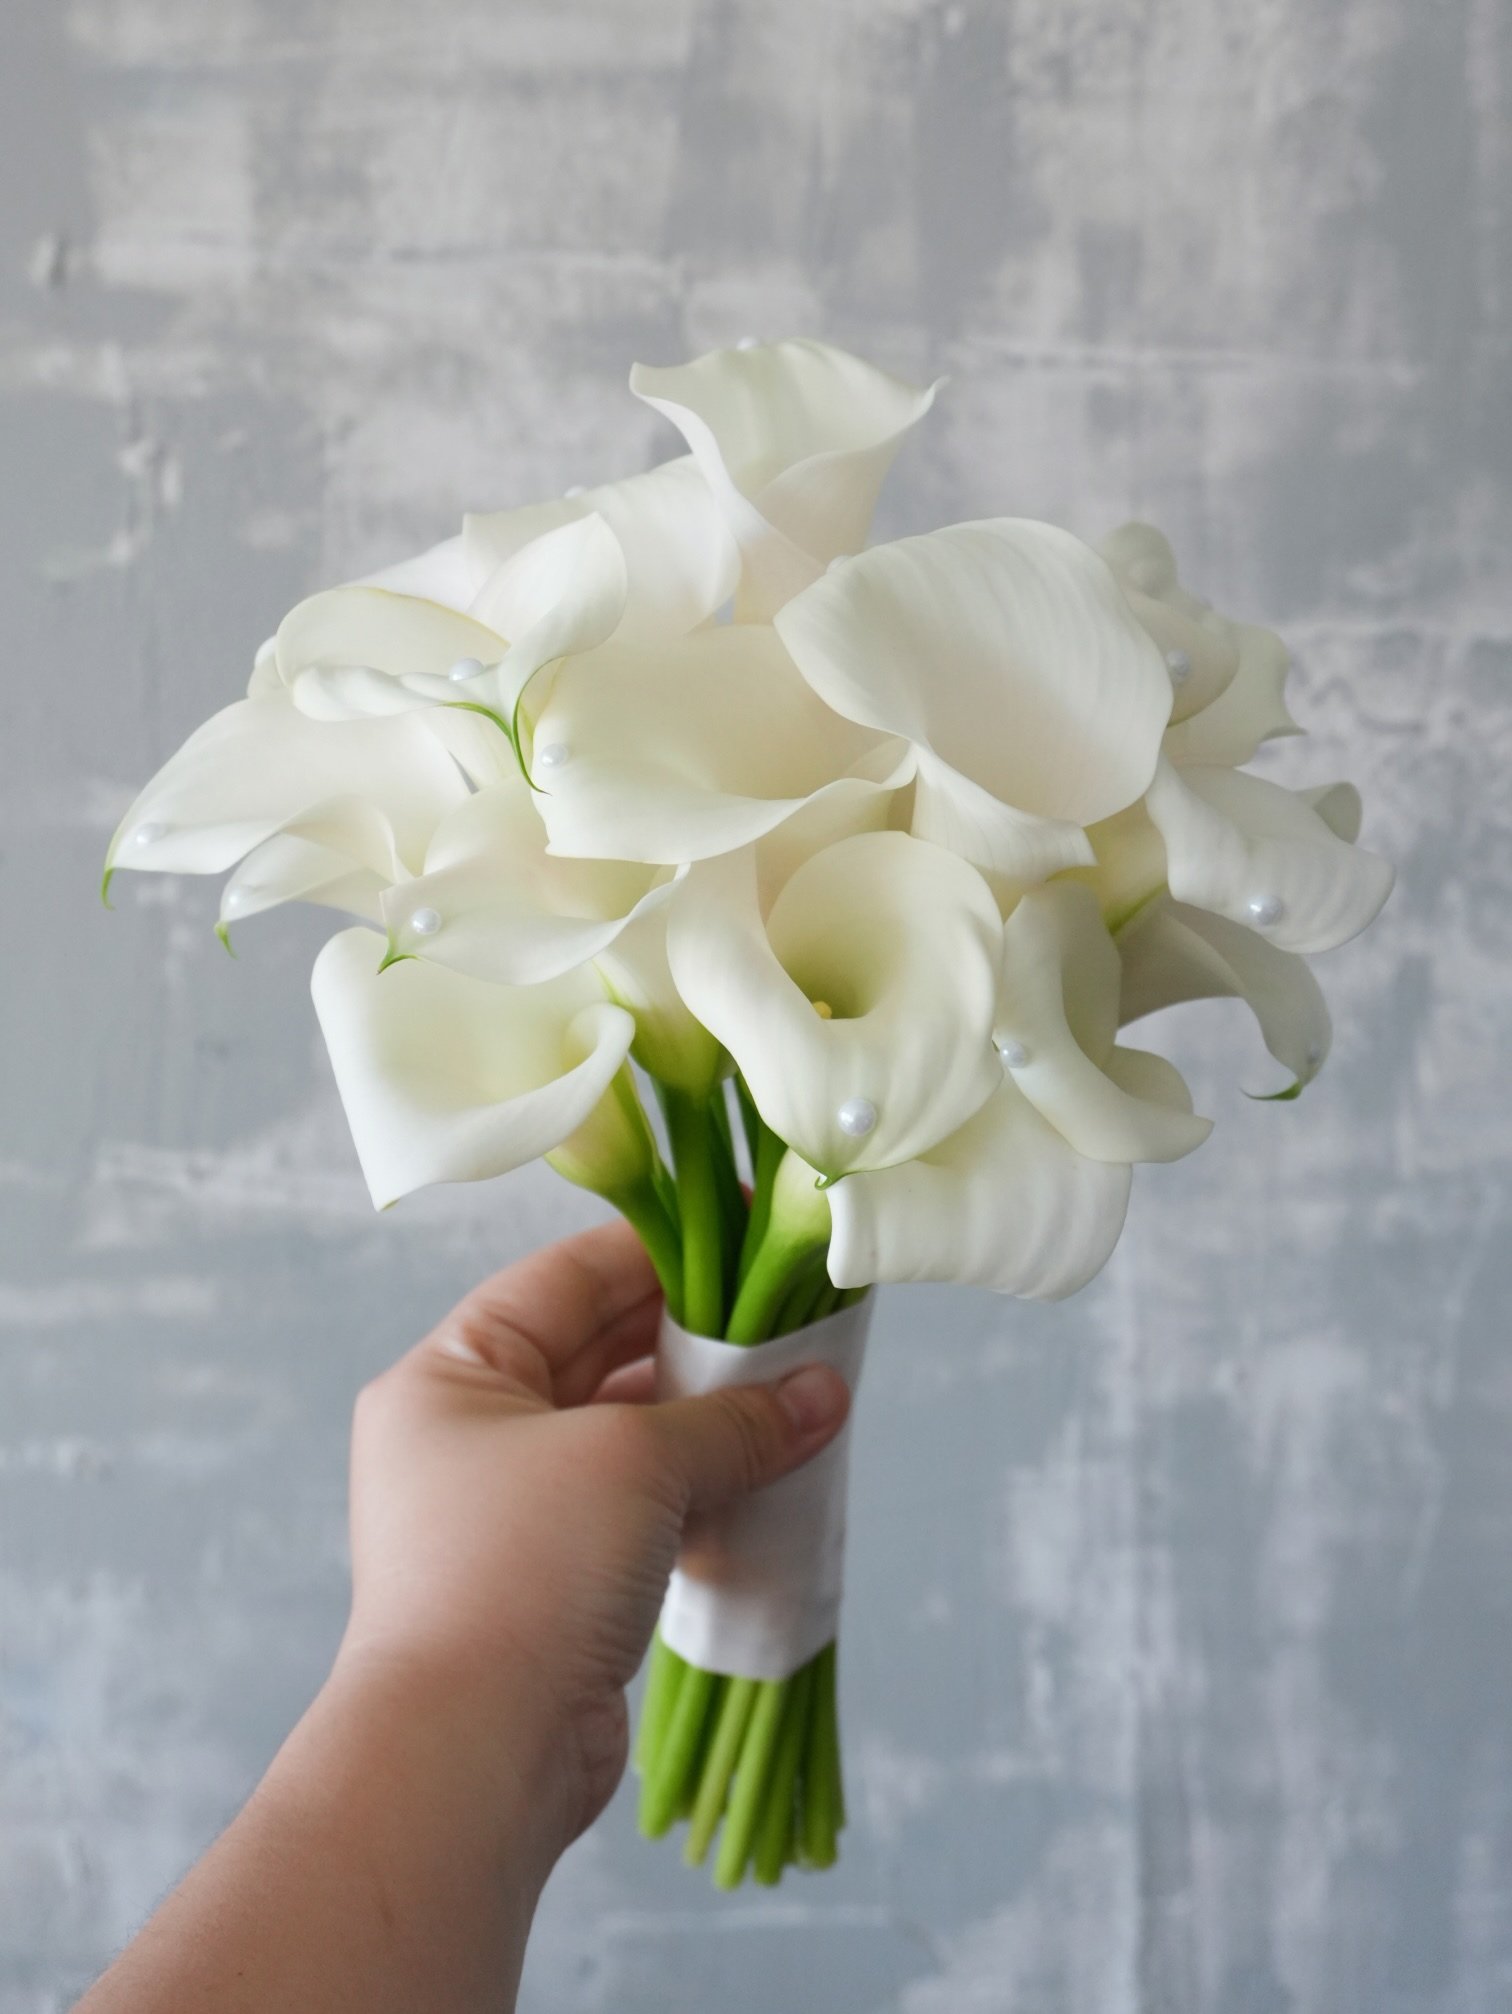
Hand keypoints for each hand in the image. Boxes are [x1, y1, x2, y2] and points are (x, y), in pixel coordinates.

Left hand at [336, 1217, 851, 1861]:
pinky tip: (767, 1485)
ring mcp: (508, 1516)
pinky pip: (637, 1515)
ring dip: (709, 1426)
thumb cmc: (523, 1568)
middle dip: (698, 1345)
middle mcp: (467, 1436)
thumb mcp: (634, 1461)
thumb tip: (824, 1391)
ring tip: (799, 1403)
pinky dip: (698, 1497)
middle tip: (792, 1325)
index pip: (567, 1279)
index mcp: (451, 1375)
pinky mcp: (551, 1587)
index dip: (661, 1252)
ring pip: (626, 1441)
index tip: (746, 1235)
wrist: (471, 1756)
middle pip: (600, 1356)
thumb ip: (734, 1419)